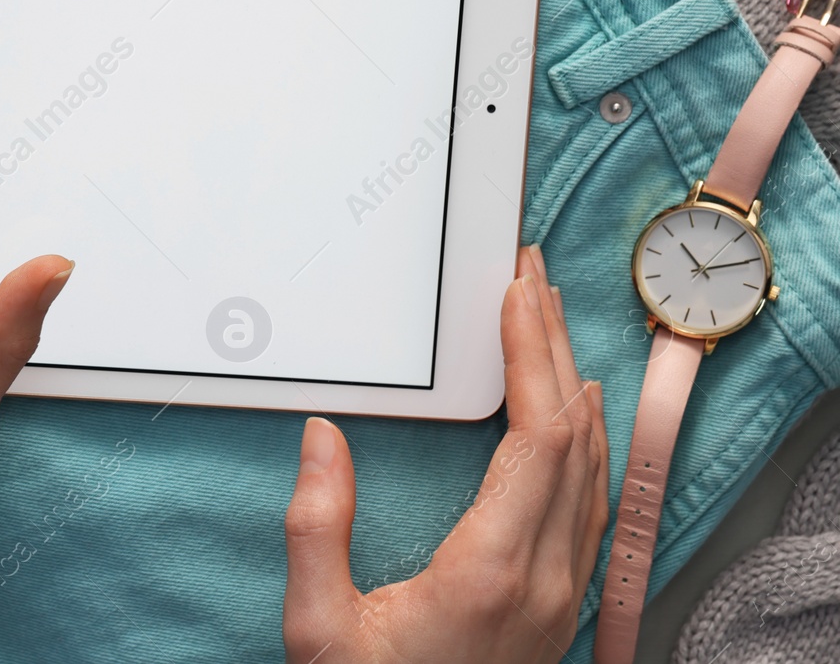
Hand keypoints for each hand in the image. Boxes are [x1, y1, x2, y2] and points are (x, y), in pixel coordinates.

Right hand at [282, 246, 607, 663]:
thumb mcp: (319, 630)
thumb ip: (316, 528)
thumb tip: (321, 437)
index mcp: (493, 570)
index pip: (538, 434)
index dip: (532, 354)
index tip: (514, 294)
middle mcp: (546, 577)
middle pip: (574, 436)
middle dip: (554, 346)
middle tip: (531, 278)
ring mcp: (562, 594)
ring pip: (591, 466)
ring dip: (572, 384)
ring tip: (548, 322)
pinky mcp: (559, 605)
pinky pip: (590, 499)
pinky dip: (583, 437)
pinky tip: (573, 414)